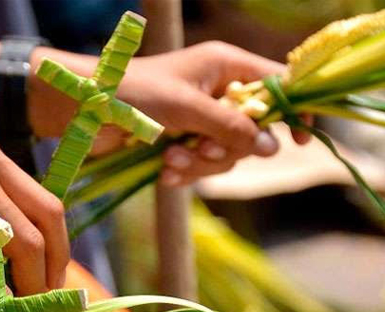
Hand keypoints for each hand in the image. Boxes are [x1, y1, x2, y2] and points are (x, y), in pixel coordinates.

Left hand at [32, 42, 310, 185]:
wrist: (82, 112)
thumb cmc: (132, 94)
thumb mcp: (188, 108)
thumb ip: (232, 127)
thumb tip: (272, 147)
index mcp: (225, 65)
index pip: (277, 83)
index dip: (294, 110)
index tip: (301, 140)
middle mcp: (219, 91)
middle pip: (255, 129)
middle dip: (229, 148)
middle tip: (202, 150)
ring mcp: (202, 119)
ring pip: (229, 154)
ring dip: (201, 164)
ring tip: (171, 161)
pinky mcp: (185, 142)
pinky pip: (205, 166)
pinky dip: (187, 173)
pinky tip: (165, 172)